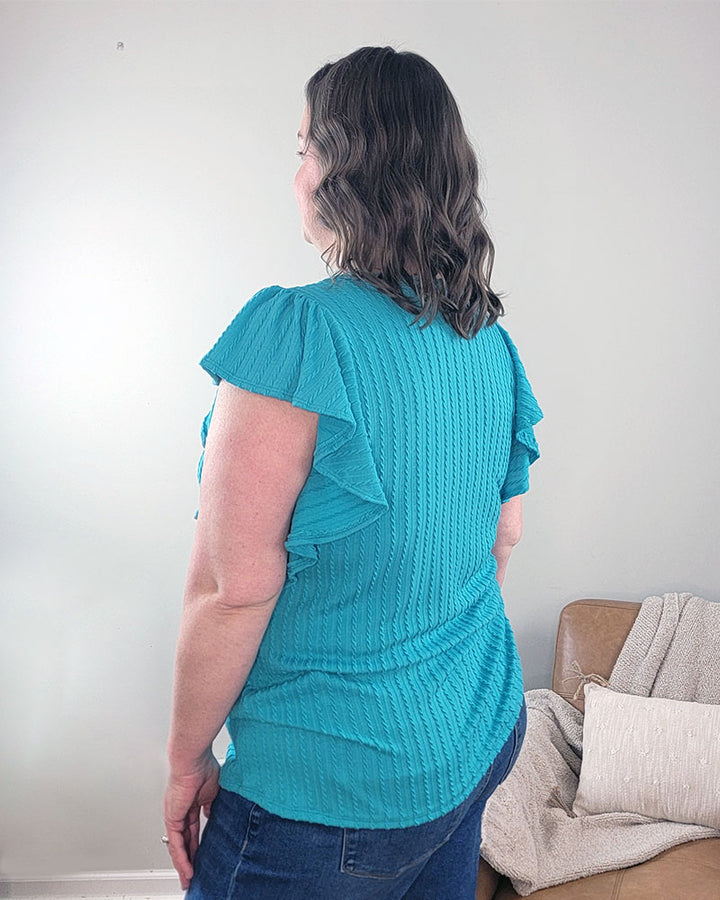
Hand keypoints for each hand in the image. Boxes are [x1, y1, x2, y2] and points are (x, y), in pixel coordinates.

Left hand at [163, 749, 219, 889]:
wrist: (193, 758)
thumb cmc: (203, 767)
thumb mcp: (212, 791)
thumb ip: (211, 805)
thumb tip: (212, 814)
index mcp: (189, 805)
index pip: (192, 832)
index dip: (195, 846)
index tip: (201, 858)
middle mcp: (179, 812)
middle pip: (183, 843)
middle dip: (188, 860)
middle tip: (192, 876)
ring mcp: (174, 817)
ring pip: (178, 847)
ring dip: (184, 864)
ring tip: (189, 879)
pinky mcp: (172, 819)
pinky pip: (176, 844)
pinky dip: (182, 858)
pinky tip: (187, 869)